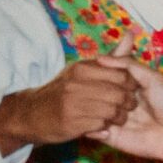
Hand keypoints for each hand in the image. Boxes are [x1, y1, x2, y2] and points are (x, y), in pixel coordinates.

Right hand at [0, 58, 149, 154]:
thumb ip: (110, 58)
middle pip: (119, 94)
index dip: (131, 85)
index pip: (121, 74)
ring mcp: (73, 104)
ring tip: (117, 118)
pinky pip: (100, 125)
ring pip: (112, 111)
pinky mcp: (71, 123)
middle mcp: (77, 84)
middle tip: (127, 107)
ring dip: (119, 117)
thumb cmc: (63, 91)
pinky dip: (105, 127)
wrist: (31, 114)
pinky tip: (103, 126)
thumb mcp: (83, 70)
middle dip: (128, 103)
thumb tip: (130, 35)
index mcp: (82, 68)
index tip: (130, 91)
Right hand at [91, 59, 162, 162]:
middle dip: (100, 91)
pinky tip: (107, 126)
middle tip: (119, 98)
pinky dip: (93, 126)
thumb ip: (128, 64)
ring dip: (98, 108)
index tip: (103, 72)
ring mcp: (112, 118)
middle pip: (95, 90)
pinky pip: (92, 130)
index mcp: (128, 85)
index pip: (104, 74)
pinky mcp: (110, 137)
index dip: (101, 71)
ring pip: (91, 109)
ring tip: (116, 113)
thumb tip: (100, 58)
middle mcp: (117, 100)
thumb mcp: (152, 78)